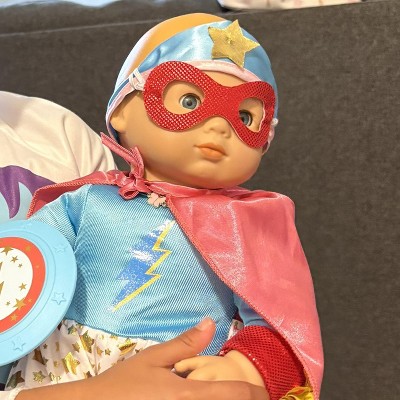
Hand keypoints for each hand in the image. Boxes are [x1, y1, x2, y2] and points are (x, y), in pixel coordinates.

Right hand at [17, 318, 268, 399]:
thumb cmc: (123, 384)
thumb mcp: (154, 359)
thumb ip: (185, 343)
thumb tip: (211, 322)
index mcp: (190, 394)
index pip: (236, 394)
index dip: (257, 394)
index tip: (268, 392)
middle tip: (259, 394)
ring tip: (241, 396)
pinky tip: (209, 397)